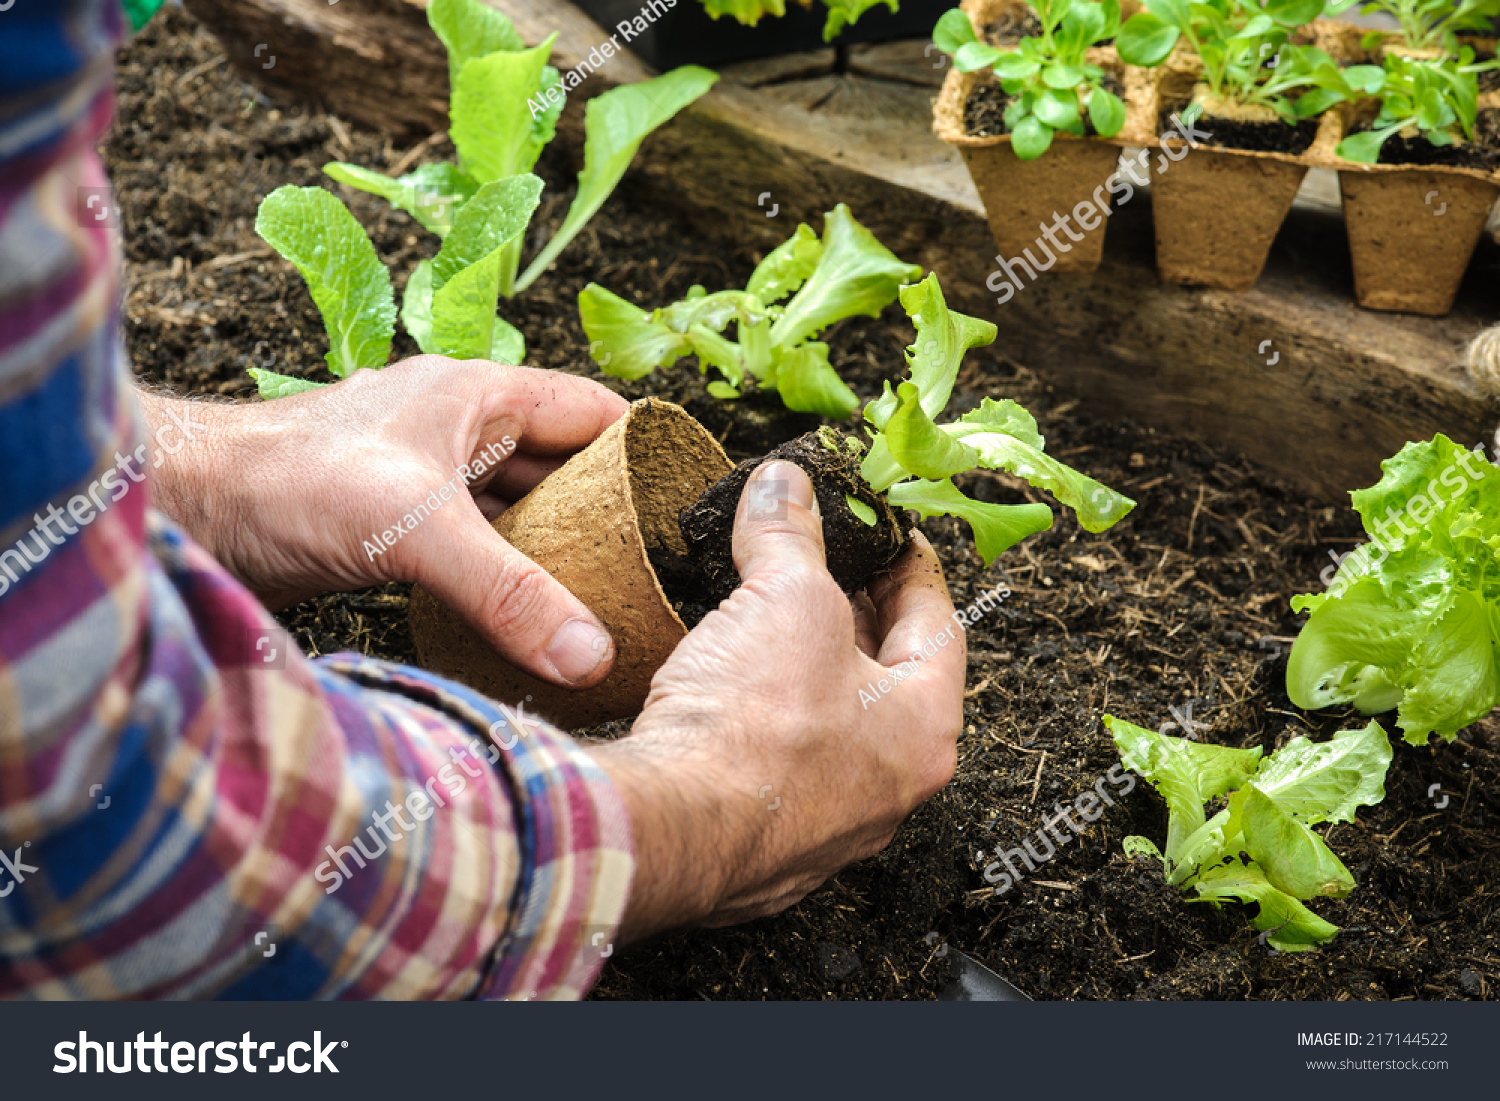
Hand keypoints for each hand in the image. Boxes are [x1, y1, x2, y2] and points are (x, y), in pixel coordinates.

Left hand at [138, 356, 627, 687]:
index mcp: (479, 396)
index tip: (685, 509)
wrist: (186, 508)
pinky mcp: (392, 523)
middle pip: (560, 466)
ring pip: (515, 509)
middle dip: (605, 515)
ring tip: (604, 603)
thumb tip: (592, 655)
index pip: (593, 412)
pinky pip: (473, 546)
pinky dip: (504, 577)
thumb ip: (510, 594)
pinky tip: (525, 618)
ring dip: (552, 551)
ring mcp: (424, 476)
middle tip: (652, 574)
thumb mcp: (417, 531)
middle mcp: (458, 428)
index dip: (644, 451)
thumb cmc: (289, 481)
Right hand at [590, 460, 964, 941]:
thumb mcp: (784, 597)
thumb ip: (790, 534)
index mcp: (924, 728)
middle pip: (887, 681)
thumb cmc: (754, 726)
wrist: (670, 830)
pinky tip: (728, 693)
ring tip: (771, 621)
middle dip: (855, 617)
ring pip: (832, 729)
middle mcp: (889, 788)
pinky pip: (779, 768)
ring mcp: (828, 827)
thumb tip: (785, 485)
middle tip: (829, 571)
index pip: (938, 626)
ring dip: (806, 672)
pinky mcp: (766, 846)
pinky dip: (763, 723)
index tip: (890, 537)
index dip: (911, 567)